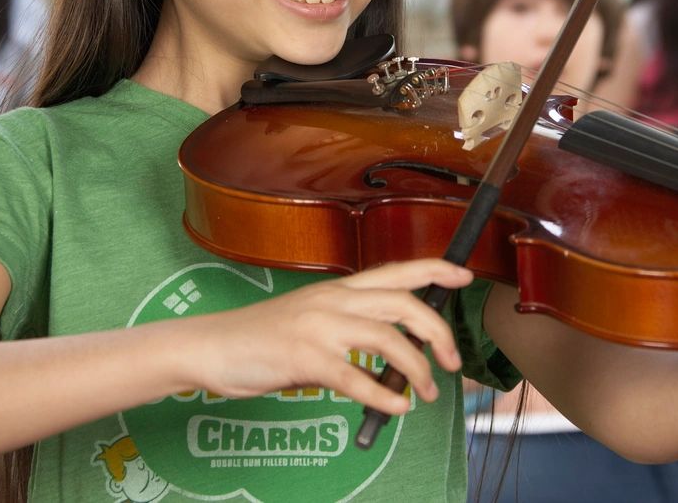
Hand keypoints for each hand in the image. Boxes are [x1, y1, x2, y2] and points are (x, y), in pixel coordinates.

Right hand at [184, 259, 472, 415]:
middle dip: (439, 332)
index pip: (396, 270)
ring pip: (388, 339)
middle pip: (403, 303)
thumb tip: (394, 355)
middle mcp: (333, 301)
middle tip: (451, 362)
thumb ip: (349, 327)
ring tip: (424, 393)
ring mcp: (319, 328)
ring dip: (417, 369)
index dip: (435, 271)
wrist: (212, 346)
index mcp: (337, 289)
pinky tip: (396, 407)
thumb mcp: (310, 319)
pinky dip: (383, 395)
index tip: (465, 276)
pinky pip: (356, 378)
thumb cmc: (262, 337)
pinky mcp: (305, 358)